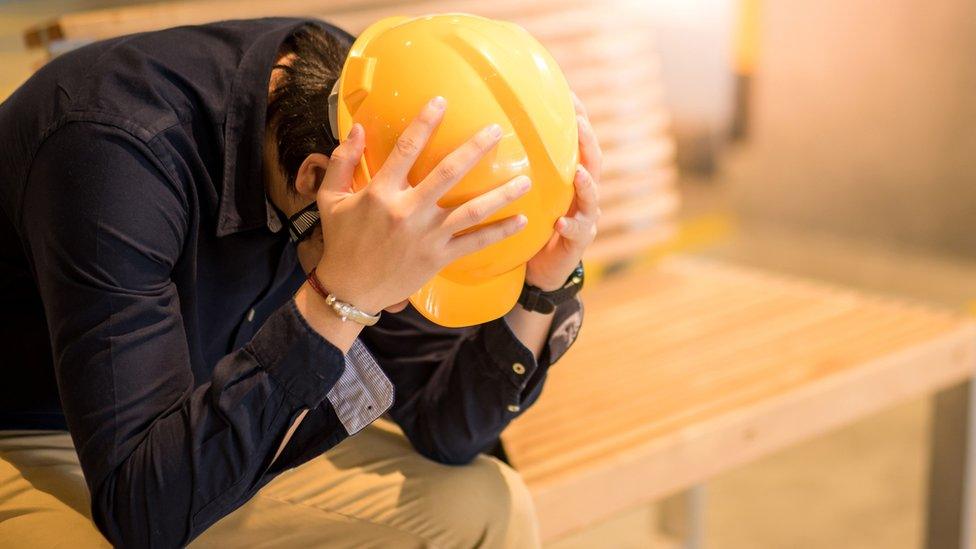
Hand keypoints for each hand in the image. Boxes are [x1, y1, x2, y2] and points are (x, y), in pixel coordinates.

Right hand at [313, 97, 532, 313]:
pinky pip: (474, 243)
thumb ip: (342, 161)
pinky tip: (522, 221)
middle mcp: (408, 211)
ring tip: (526, 180)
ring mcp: (426, 235)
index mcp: (381, 192)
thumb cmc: (341, 242)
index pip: (406, 150)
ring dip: (501, 195)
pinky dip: (500, 232)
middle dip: (475, 149)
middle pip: (448, 173)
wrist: (349, 288)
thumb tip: (358, 128)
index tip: (442, 102)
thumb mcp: (331, 199)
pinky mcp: (438, 257)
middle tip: (497, 131)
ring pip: (471, 210)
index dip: (425, 123)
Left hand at [524, 92, 601, 290]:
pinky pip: (577, 233)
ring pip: (592, 197)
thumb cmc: (530, 222)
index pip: (578, 142)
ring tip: (578, 173)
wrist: (540, 267)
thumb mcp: (526, 190)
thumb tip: (487, 128)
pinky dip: (570, 226)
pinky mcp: (578, 242)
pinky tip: (561, 223)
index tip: (570, 93)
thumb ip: (516, 165)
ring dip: (586, 184)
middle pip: (593, 163)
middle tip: (580, 123)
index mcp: (569, 178)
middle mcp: (583, 194)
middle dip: (589, 143)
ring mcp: (585, 217)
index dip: (578, 118)